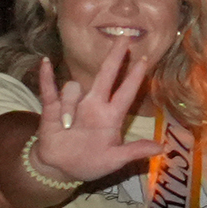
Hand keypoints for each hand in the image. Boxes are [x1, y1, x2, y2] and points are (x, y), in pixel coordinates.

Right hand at [31, 48, 155, 181]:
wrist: (60, 169)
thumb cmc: (90, 163)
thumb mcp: (114, 160)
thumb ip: (134, 151)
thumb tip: (161, 148)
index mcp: (110, 117)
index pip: (125, 92)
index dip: (134, 76)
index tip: (144, 59)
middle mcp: (93, 106)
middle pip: (106, 76)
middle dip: (115, 58)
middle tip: (125, 38)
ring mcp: (73, 105)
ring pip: (73, 89)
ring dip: (69, 107)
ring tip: (67, 127)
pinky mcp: (52, 109)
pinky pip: (48, 90)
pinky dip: (46, 77)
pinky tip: (45, 62)